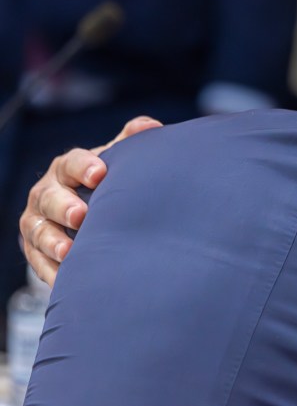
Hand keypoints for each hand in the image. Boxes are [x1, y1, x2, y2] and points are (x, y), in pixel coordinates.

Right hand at [19, 116, 161, 285]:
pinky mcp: (34, 249)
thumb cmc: (105, 182)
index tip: (99, 174)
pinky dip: (49, 269)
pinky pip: (37, 260)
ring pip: (38, 230)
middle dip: (64, 206)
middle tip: (81, 215)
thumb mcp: (116, 160)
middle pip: (49, 197)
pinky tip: (63, 278)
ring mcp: (38, 220)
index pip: (71, 163)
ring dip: (52, 241)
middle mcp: (47, 192)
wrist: (87, 210)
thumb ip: (130, 142)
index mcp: (68, 168)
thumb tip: (152, 126)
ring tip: (69, 252)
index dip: (83, 167)